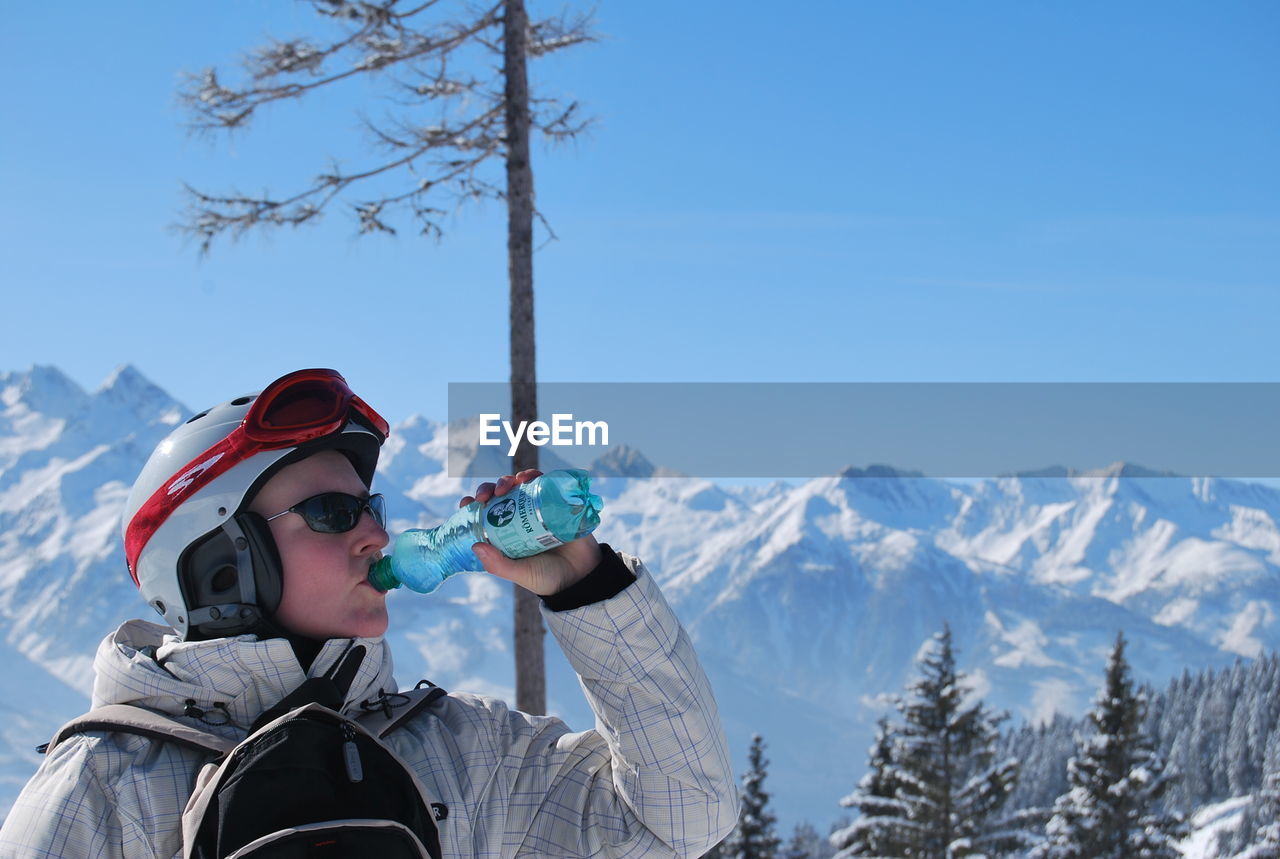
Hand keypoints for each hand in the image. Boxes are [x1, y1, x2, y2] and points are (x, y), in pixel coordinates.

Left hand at [459, 470, 601, 595]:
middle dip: (489, 489)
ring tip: (508, 485)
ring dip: (509, 480)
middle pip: (500, 496)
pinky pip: (544, 483)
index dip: (475, 504)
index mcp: (507, 534)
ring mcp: (539, 509)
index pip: (485, 513)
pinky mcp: (557, 503)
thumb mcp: (520, 573)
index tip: (468, 502)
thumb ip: (498, 565)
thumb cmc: (548, 578)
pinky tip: (528, 478)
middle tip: (486, 495)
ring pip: (519, 486)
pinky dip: (534, 476)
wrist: (583, 576)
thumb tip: (475, 546)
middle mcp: (520, 518)